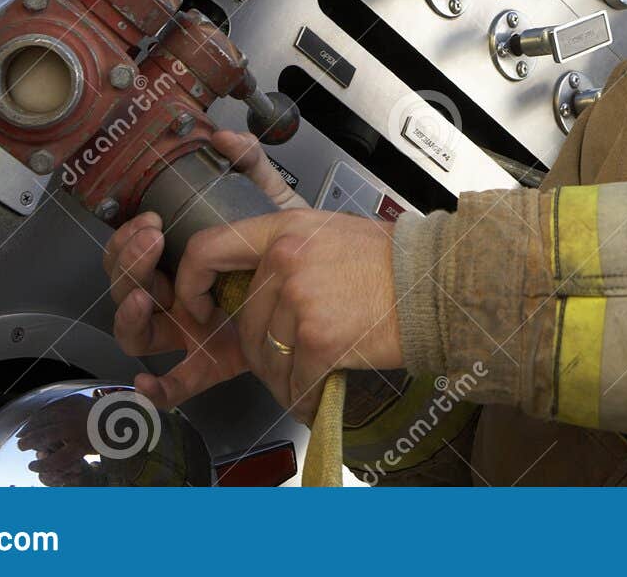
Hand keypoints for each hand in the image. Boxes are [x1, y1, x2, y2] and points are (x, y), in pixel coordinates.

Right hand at [102, 130, 282, 408]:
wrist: (330, 287)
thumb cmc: (292, 250)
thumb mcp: (272, 205)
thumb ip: (250, 167)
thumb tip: (224, 135)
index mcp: (180, 263)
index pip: (132, 252)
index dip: (129, 240)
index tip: (150, 222)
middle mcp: (177, 298)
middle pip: (125, 289)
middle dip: (127, 264)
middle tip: (149, 241)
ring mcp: (190, 332)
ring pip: (139, 333)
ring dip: (130, 314)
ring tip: (145, 294)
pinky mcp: (212, 362)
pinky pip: (177, 383)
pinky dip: (158, 388)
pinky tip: (149, 382)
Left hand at [174, 198, 401, 424]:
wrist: (435, 284)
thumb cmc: (390, 260)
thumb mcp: (327, 229)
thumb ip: (284, 237)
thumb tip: (245, 231)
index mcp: (284, 230)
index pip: (208, 248)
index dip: (191, 282)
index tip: (200, 304)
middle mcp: (286, 261)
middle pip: (245, 321)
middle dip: (264, 348)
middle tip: (290, 354)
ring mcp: (300, 301)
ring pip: (267, 357)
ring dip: (285, 376)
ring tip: (309, 374)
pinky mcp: (318, 340)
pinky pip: (294, 382)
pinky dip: (305, 396)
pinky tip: (320, 392)